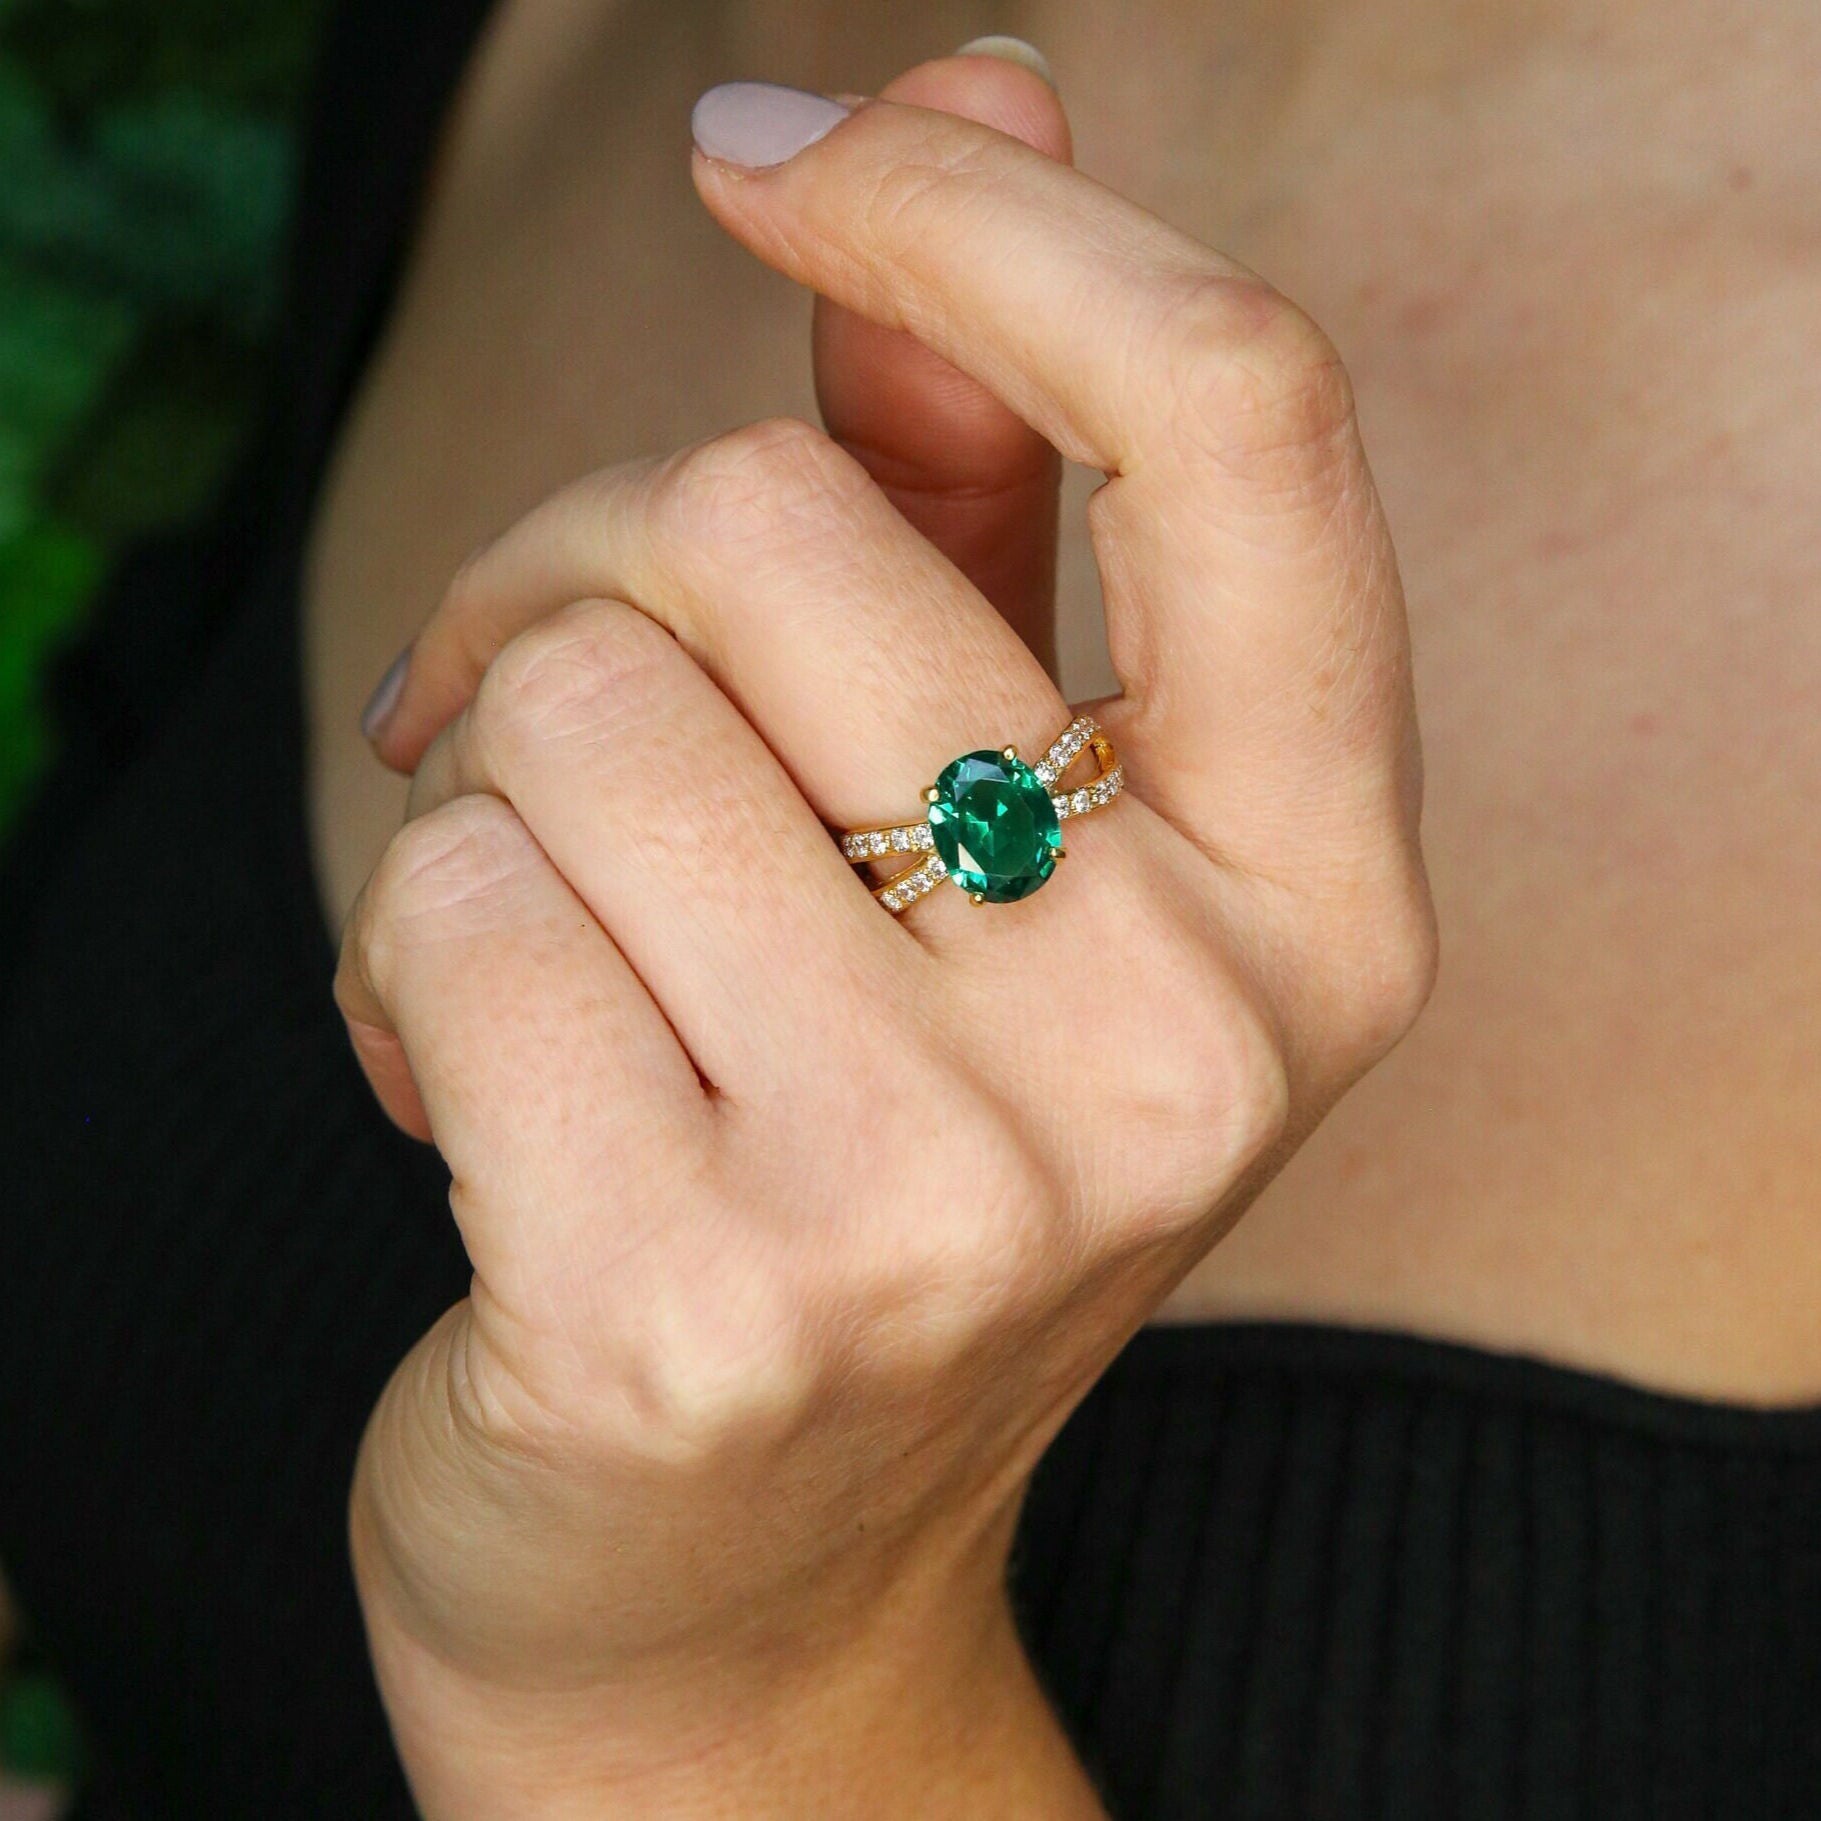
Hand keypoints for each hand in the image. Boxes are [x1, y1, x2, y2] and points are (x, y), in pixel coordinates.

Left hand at [335, 64, 1433, 1819]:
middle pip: (771, 528)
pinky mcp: (695, 1304)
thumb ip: (980, 471)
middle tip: (572, 745)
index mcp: (1314, 902)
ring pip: (574, 707)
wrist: (751, 1578)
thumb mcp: (978, 834)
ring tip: (562, 970)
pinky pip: (451, 906)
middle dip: (590, 583)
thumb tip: (983, 82)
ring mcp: (951, 1194)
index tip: (773, 156)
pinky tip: (487, 1101)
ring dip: (496, 794)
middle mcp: (1183, 1044)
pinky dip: (409, 959)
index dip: (992, 212)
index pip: (1243, 419)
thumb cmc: (863, 1149)